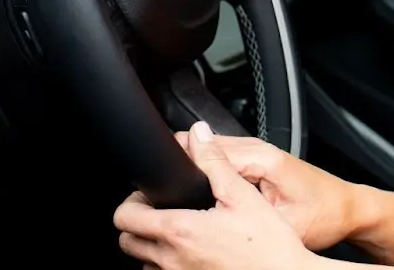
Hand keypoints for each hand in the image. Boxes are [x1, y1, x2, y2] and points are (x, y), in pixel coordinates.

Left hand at [114, 121, 316, 269]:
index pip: (125, 217)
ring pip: (142, 262)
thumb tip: (198, 135)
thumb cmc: (268, 244)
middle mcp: (170, 259)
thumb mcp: (242, 195)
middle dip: (139, 223)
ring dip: (152, 247)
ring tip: (180, 233)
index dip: (133, 201)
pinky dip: (167, 265)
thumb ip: (215, 162)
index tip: (150, 195)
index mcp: (180, 230)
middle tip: (162, 211)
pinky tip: (192, 253)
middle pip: (127, 241)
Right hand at [172, 129, 360, 251]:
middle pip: (203, 146)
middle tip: (155, 192)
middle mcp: (258, 150)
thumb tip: (211, 220)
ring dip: (191, 165)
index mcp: (262, 159)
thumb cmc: (324, 216)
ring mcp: (258, 153)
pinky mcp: (258, 162)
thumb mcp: (283, 222)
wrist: (348, 209)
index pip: (207, 151)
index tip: (155, 184)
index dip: (178, 167)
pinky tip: (195, 187)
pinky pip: (222, 158)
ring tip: (169, 190)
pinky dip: (205, 169)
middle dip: (180, 164)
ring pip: (211, 150)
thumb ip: (247, 213)